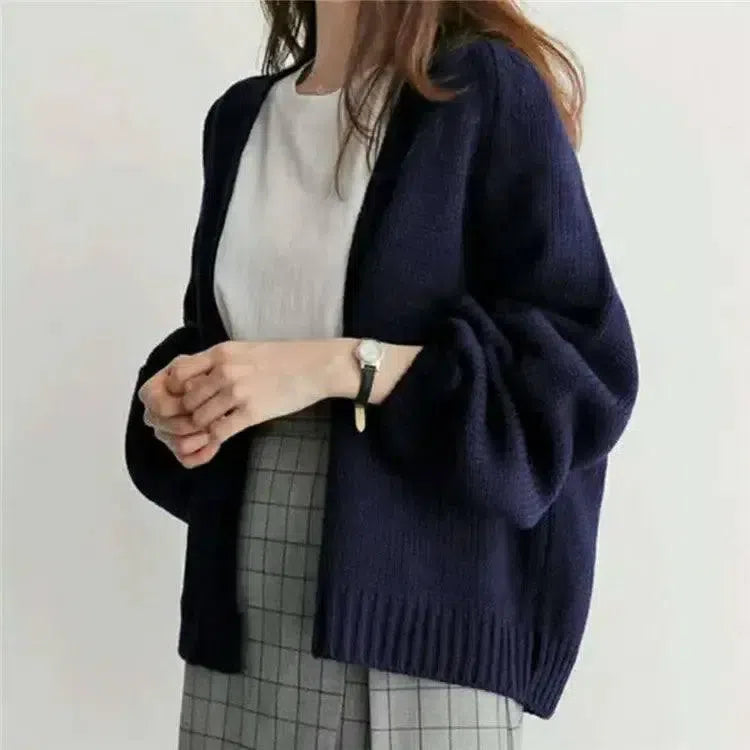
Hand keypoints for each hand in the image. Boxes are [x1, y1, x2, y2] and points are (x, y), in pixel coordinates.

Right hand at [138, 361, 219, 467]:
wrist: (228, 382)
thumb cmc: (211, 372)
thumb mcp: (203, 365)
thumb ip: (193, 376)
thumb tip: (191, 390)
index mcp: (152, 391)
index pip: (159, 405)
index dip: (182, 403)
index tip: (205, 395)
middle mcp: (154, 414)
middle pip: (169, 426)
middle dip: (195, 421)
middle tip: (219, 413)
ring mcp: (166, 433)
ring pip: (178, 444)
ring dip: (201, 436)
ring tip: (218, 425)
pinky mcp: (180, 450)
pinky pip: (186, 459)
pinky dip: (202, 453)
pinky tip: (215, 444)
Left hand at [166, 339, 348, 443]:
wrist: (316, 366)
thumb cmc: (284, 357)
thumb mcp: (246, 349)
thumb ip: (220, 362)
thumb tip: (198, 378)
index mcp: (221, 353)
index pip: (178, 373)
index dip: (175, 390)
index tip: (184, 398)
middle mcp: (224, 371)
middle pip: (186, 400)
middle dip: (187, 414)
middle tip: (195, 421)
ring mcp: (237, 392)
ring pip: (199, 418)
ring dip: (201, 427)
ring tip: (210, 428)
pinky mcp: (251, 412)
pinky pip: (219, 431)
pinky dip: (214, 439)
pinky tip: (221, 437)